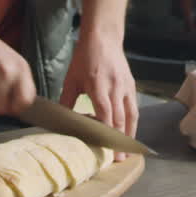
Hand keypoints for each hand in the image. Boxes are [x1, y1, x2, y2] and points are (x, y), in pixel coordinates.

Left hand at [60, 30, 137, 160]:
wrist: (103, 37)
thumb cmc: (85, 57)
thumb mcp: (71, 78)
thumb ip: (67, 100)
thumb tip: (61, 120)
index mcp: (98, 86)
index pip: (105, 113)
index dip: (106, 131)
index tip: (105, 147)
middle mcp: (115, 88)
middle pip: (120, 118)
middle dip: (119, 140)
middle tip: (118, 159)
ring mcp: (125, 86)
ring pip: (131, 114)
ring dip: (130, 134)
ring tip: (128, 151)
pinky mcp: (131, 85)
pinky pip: (134, 107)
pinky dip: (133, 122)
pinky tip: (129, 132)